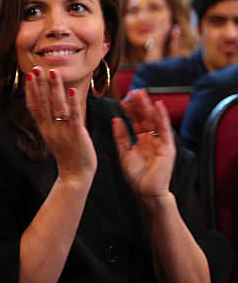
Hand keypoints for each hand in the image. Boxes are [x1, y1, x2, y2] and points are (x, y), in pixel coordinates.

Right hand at [23, 67, 96, 182]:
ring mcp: (62, 132)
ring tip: (53, 73)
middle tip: (36, 68)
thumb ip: (53, 121)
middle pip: (43, 104)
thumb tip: (54, 104)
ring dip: (54, 89)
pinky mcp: (76, 135)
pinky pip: (74, 117)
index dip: (30, 91)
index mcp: (44, 129)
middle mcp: (50, 129)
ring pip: (57, 107)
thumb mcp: (55, 137)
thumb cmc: (69, 155)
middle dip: (39, 85)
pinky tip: (71, 90)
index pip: (34, 106)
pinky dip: (72, 103)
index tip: (29, 76)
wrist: (75, 175)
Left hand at [113, 89, 174, 204]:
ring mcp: (161, 142)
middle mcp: (152, 139)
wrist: (147, 192)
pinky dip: (162, 117)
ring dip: (148, 106)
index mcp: (142, 140)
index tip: (123, 99)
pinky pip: (165, 129)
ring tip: (142, 93)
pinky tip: (157, 105)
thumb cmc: (136, 176)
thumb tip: (115, 119)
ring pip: (154, 120)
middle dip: (139, 105)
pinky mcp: (167, 147)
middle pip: (145, 118)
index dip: (130, 110)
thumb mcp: (124, 153)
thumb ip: (121, 136)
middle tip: (132, 91)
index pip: (136, 122)